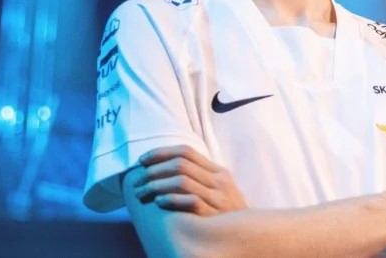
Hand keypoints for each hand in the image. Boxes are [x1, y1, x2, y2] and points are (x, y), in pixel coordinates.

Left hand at [130, 145, 248, 215]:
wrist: (248, 234)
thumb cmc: (227, 213)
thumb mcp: (219, 190)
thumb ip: (201, 178)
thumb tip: (167, 168)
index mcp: (217, 171)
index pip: (186, 151)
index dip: (161, 153)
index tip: (142, 160)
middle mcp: (219, 180)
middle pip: (180, 165)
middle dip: (153, 171)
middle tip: (137, 181)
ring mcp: (218, 197)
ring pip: (181, 181)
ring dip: (156, 185)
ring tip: (142, 193)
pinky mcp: (215, 214)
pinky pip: (191, 201)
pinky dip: (171, 200)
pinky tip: (158, 202)